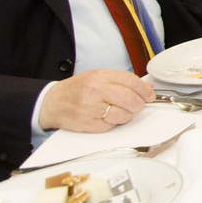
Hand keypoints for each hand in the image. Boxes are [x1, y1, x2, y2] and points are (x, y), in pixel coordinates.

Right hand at [39, 69, 154, 131]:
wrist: (52, 102)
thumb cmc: (77, 89)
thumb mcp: (98, 77)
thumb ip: (122, 81)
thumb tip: (147, 87)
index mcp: (100, 76)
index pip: (131, 81)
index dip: (144, 90)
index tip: (149, 96)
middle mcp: (96, 90)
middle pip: (129, 99)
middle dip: (139, 104)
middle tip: (138, 106)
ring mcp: (90, 107)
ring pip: (122, 115)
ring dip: (127, 116)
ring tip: (120, 112)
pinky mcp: (87, 123)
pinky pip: (110, 126)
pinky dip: (113, 123)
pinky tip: (106, 118)